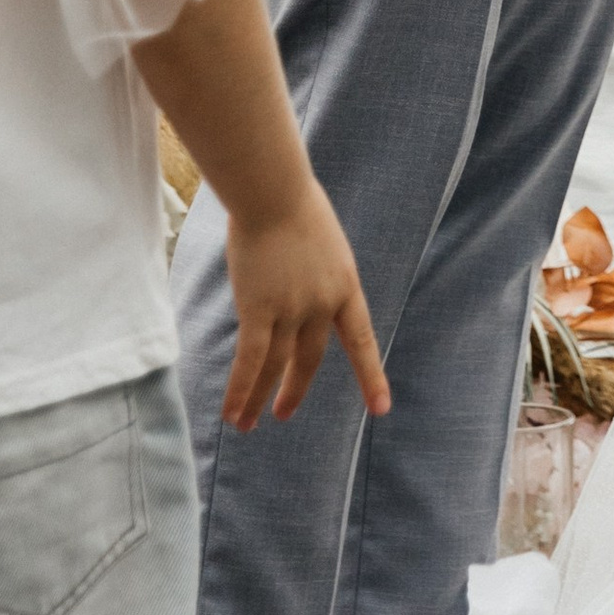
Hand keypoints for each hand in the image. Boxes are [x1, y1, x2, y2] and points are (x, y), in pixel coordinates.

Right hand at [221, 179, 389, 430]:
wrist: (274, 190)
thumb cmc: (292, 204)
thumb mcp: (321, 243)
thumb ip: (313, 275)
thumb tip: (293, 298)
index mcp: (345, 285)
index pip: (361, 339)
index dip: (370, 375)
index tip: (381, 408)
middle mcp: (322, 304)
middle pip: (310, 358)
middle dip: (295, 388)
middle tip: (283, 413)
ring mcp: (291, 309)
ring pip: (276, 366)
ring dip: (260, 398)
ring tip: (247, 424)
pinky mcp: (259, 309)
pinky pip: (250, 361)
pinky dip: (241, 390)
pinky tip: (232, 412)